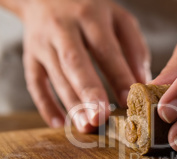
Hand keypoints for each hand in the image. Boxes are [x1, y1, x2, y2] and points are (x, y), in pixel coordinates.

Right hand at [20, 0, 150, 131]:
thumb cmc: (92, 11)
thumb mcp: (118, 19)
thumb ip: (134, 48)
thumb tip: (143, 82)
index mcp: (91, 17)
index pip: (105, 49)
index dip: (117, 76)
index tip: (129, 101)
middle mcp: (64, 29)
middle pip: (75, 63)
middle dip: (88, 92)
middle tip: (100, 119)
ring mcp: (43, 43)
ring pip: (55, 76)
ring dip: (71, 104)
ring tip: (86, 127)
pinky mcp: (30, 56)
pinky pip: (35, 82)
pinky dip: (45, 105)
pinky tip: (59, 124)